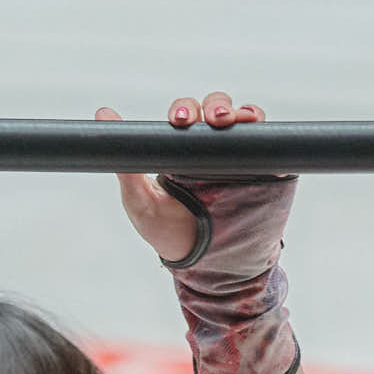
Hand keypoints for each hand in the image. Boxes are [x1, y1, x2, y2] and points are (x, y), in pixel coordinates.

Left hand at [96, 94, 264, 263]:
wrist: (201, 267)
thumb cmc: (167, 233)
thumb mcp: (141, 201)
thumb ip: (125, 162)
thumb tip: (103, 116)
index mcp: (183, 147)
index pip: (187, 115)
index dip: (184, 110)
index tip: (179, 119)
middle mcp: (212, 146)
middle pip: (217, 109)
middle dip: (215, 106)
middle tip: (211, 119)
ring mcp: (239, 157)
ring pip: (244, 120)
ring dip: (242, 114)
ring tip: (235, 122)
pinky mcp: (262, 171)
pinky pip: (270, 146)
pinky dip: (270, 137)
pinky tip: (262, 136)